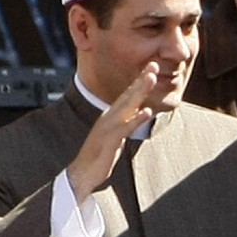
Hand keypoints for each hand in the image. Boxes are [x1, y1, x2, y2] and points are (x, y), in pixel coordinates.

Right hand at [66, 63, 158, 194]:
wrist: (83, 172)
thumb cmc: (101, 154)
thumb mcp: (117, 135)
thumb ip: (127, 123)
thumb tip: (138, 114)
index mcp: (112, 116)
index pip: (128, 95)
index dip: (139, 81)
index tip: (151, 67)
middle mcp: (109, 117)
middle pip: (128, 95)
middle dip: (141, 79)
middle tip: (153, 65)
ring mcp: (109, 127)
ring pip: (127, 106)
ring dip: (139, 91)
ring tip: (151, 79)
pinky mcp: (110, 140)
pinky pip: (124, 128)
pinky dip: (136, 119)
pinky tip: (146, 112)